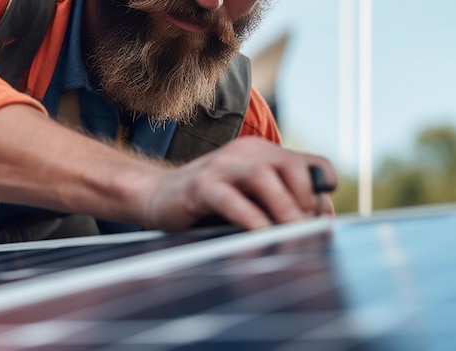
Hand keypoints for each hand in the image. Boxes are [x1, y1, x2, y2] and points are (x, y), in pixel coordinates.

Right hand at [141, 137, 336, 230]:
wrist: (157, 195)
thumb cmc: (210, 202)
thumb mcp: (250, 196)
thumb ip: (280, 201)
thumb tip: (319, 220)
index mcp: (261, 152)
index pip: (310, 163)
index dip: (322, 190)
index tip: (320, 218)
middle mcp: (244, 153)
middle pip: (290, 166)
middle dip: (305, 200)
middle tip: (306, 229)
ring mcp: (220, 167)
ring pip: (263, 176)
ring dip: (283, 207)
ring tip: (290, 233)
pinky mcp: (199, 187)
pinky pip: (231, 200)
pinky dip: (251, 219)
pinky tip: (260, 235)